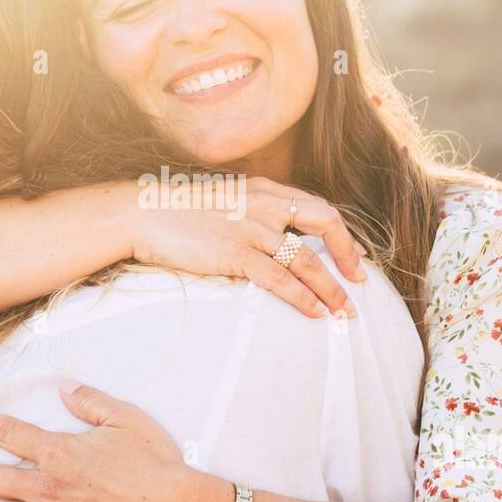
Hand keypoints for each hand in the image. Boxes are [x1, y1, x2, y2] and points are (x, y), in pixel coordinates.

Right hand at [124, 175, 367, 318]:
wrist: (141, 212)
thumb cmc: (177, 211)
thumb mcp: (224, 200)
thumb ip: (251, 211)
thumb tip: (271, 236)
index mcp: (263, 189)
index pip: (317, 206)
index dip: (342, 234)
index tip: (354, 256)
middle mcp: (264, 204)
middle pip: (325, 223)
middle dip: (348, 255)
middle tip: (359, 282)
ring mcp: (250, 228)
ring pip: (306, 259)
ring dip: (331, 288)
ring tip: (344, 311)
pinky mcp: (234, 253)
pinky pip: (280, 278)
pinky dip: (302, 297)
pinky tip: (314, 313)